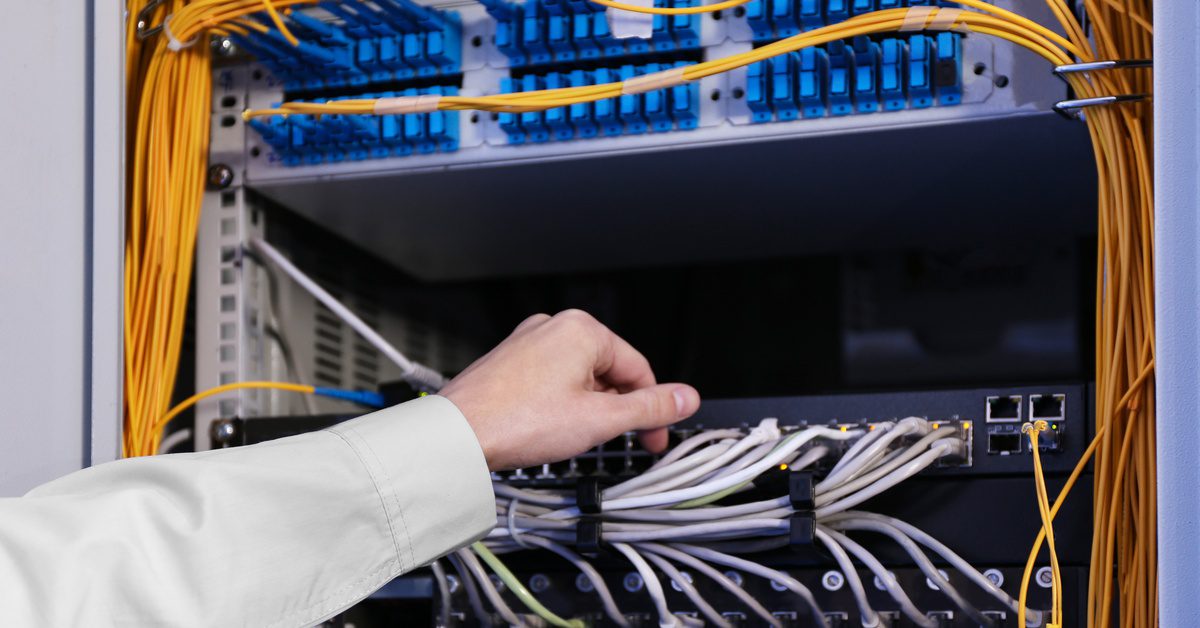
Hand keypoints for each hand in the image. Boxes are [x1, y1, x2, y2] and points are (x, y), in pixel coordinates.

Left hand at [440, 309, 700, 470]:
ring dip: (587, 409)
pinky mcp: (509, 362)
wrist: (457, 435)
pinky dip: (560, 405)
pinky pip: (551, 381)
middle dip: (615, 409)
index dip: (652, 409)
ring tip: (571, 438)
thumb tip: (685, 399)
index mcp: (582, 329)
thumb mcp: (599, 420)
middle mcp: (553, 327)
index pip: (638, 369)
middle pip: (608, 372)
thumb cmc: (516, 421)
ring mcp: (527, 343)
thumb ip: (650, 408)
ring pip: (579, 378)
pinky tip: (549, 429)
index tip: (655, 437)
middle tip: (613, 442)